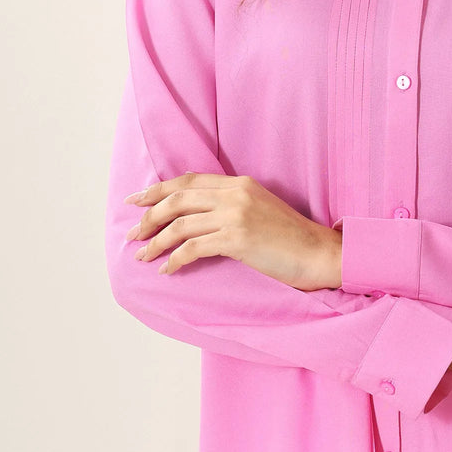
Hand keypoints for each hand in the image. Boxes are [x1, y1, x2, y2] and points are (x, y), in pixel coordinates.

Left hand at [122, 173, 342, 289]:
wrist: (318, 253)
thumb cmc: (291, 239)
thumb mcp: (260, 209)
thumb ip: (231, 205)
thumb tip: (196, 217)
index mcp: (239, 183)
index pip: (188, 181)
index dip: (157, 190)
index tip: (135, 201)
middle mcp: (235, 194)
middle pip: (177, 199)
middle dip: (149, 216)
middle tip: (133, 234)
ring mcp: (236, 214)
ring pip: (180, 224)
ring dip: (156, 242)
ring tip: (143, 256)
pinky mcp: (237, 238)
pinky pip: (193, 248)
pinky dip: (175, 260)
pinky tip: (167, 270)